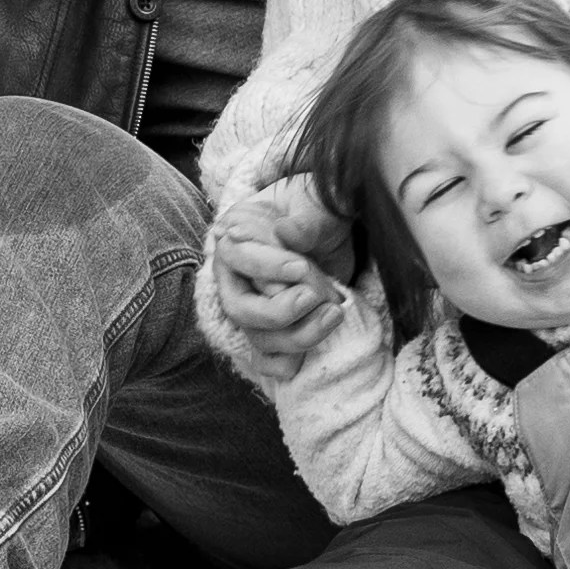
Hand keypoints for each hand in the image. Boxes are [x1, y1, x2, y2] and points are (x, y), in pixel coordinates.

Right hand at [211, 176, 353, 361]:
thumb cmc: (317, 210)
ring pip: (258, 338)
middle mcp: (234, 277)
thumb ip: (305, 219)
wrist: (329, 229)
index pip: (237, 257)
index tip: (301, 267)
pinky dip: (286, 364)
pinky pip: (266, 360)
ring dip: (297, 336)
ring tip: (335, 314)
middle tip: (315, 297)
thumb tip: (287, 232)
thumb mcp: (317, 205)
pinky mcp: (270, 331)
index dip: (266, 266)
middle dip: (278, 310)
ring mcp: (251, 308)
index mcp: (234, 236)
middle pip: (240, 308)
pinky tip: (309, 357)